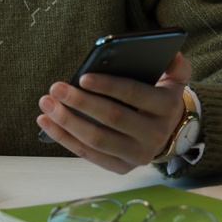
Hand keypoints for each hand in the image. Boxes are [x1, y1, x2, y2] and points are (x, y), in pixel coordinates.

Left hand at [37, 51, 193, 173]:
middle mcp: (155, 135)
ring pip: (97, 140)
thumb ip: (175, 65)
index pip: (134, 94)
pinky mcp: (122, 168)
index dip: (108, 86)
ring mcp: (138, 155)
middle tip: (55, 88)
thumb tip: (171, 53)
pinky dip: (65, 139)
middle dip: (80, 102)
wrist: (169, 133)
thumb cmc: (160, 98)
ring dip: (67, 122)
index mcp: (166, 108)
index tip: (82, 77)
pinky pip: (89, 155)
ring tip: (46, 105)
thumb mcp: (175, 80)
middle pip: (112, 118)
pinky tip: (47, 124)